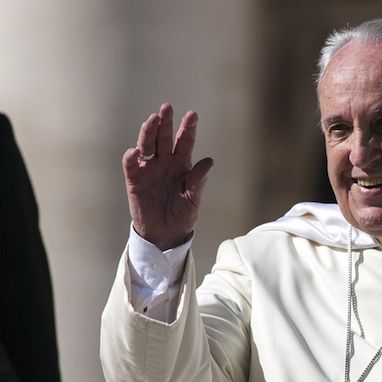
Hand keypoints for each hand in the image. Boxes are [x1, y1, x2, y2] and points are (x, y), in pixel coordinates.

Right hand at [123, 103, 213, 249]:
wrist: (166, 234)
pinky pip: (132, 166)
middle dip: (165, 122)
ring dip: (148, 132)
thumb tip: (209, 161)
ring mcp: (149, 169)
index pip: (185, 141)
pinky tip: (136, 151)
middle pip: (164, 138)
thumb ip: (199, 181)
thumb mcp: (194, 199)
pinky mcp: (135, 180)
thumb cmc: (182, 215)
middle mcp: (164, 162)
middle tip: (167, 107)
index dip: (188, 128)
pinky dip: (132, 158)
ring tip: (152, 120)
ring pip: (147, 145)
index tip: (192, 114)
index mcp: (182, 164)